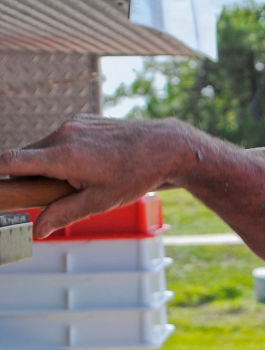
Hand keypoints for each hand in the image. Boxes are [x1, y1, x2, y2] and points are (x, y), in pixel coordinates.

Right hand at [0, 115, 198, 237]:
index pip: (11, 160)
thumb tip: (38, 230)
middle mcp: (63, 134)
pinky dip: (63, 153)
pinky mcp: (81, 119)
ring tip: (82, 178)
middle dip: (31, 177)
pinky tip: (91, 164)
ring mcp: (73, 123)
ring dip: (49, 166)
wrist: (164, 147)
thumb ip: (63, 215)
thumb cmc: (135, 175)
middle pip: (26, 157)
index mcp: (64, 156)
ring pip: (43, 148)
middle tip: (56, 193)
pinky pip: (59, 139)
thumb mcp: (99, 202)